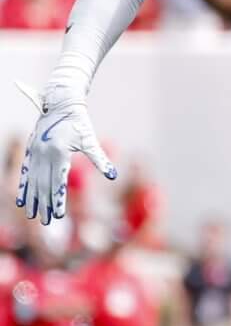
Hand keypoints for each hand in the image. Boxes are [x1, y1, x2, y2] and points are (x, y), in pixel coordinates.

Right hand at [15, 81, 115, 225]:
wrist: (61, 102)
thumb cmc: (79, 122)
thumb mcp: (90, 140)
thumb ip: (100, 159)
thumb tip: (113, 176)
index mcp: (59, 153)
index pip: (58, 182)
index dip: (57, 200)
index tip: (58, 216)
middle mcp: (44, 154)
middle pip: (44, 185)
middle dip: (45, 204)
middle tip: (46, 223)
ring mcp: (35, 153)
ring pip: (33, 181)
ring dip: (33, 199)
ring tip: (33, 215)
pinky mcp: (31, 151)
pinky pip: (25, 173)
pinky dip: (23, 187)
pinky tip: (22, 200)